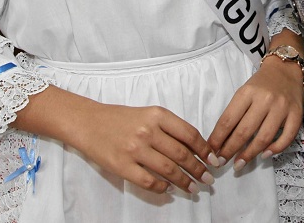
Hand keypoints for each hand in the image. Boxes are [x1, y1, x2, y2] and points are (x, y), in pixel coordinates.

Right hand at [72, 103, 215, 194]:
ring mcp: (134, 149)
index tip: (213, 160)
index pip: (189, 134)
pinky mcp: (122, 166)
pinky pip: (148, 181)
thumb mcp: (149, 114)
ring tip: (193, 188)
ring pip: (168, 170)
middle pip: (181, 154)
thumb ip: (170, 128)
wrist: (89, 122)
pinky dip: (162, 188)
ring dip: (184, 181)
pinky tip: (169, 189)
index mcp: (157, 115)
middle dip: (198, 169)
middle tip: (208, 179)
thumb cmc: (122, 118)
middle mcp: (148, 131)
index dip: (204, 150)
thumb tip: (195, 149)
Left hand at [207, 56, 303, 169]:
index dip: (218, 139)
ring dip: (249, 154)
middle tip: (222, 162)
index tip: (211, 152)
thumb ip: (235, 113)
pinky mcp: (296, 114)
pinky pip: (286, 137)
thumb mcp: (244, 92)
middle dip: (230, 150)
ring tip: (238, 165)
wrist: (285, 69)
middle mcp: (265, 99)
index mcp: (247, 92)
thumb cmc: (260, 84)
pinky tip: (264, 155)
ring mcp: (282, 107)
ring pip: (264, 137)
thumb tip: (221, 141)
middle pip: (244, 131)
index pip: (228, 120)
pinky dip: (275, 149)